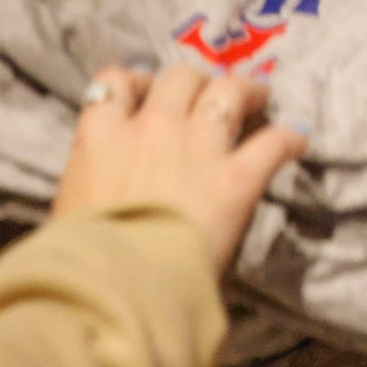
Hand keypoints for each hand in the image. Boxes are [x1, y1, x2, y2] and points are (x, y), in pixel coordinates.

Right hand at [55, 64, 307, 273]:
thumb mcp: (71, 206)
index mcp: (102, 135)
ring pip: (228, 91)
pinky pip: (272, 142)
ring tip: (259, 96)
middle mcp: (152, 127)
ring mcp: (198, 147)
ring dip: (246, 90)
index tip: (149, 90)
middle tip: (210, 95)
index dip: (136, 81)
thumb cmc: (81, 259)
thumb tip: (105, 184)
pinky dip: (287, 139)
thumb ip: (93, 176)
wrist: (115, 289)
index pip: (115, 81)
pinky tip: (295, 141)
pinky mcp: (237, 177)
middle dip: (196, 82)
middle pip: (180, 77)